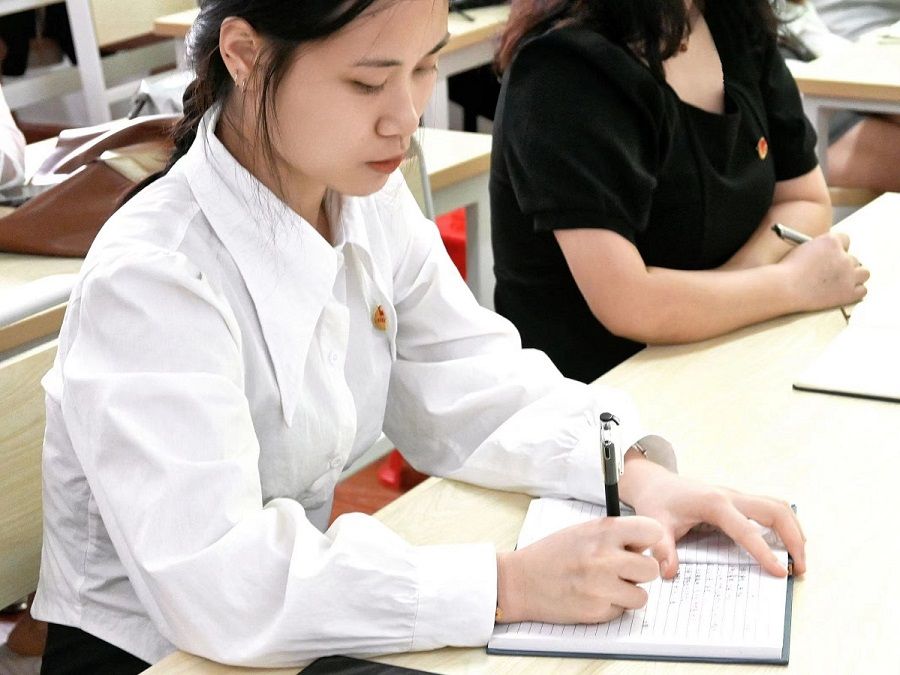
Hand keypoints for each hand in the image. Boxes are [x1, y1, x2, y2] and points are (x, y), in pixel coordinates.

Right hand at [496, 516, 661, 624]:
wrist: (520, 581)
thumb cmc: (551, 554)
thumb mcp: (582, 531)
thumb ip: (614, 535)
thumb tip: (644, 547)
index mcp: (603, 531)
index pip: (653, 532)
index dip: (648, 541)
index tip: (640, 547)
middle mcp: (605, 557)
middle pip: (652, 569)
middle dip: (639, 571)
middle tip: (622, 570)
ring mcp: (601, 586)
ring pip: (641, 595)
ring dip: (628, 592)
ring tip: (606, 585)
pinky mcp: (596, 610)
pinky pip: (622, 610)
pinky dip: (611, 606)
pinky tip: (592, 596)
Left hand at [620, 458, 806, 579]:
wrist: (654, 482)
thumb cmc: (656, 503)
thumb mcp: (655, 524)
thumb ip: (662, 548)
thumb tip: (668, 572)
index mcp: (714, 503)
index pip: (746, 530)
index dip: (764, 552)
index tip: (779, 572)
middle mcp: (731, 495)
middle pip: (775, 511)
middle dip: (793, 539)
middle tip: (798, 568)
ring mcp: (737, 495)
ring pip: (778, 506)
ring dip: (794, 530)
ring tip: (799, 559)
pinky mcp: (739, 499)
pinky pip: (770, 508)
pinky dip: (785, 524)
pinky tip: (787, 543)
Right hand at [781, 231, 867, 311]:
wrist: (784, 288)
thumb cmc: (787, 270)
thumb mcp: (802, 249)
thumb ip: (819, 249)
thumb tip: (827, 254)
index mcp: (831, 241)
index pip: (845, 240)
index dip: (838, 249)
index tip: (831, 256)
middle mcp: (843, 256)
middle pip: (854, 258)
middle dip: (844, 265)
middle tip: (832, 273)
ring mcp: (849, 275)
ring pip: (863, 273)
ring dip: (853, 277)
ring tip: (839, 283)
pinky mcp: (849, 293)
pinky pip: (863, 290)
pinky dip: (855, 291)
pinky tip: (842, 292)